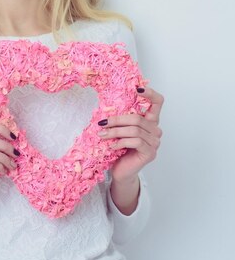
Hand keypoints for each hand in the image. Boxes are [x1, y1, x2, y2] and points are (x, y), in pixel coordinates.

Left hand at [98, 87, 163, 213]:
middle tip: (102, 123)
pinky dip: (120, 142)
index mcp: (150, 121)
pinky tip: (112, 146)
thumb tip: (107, 106)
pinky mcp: (150, 153)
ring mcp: (155, 142)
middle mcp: (155, 130)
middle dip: (117, 120)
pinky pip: (135, 141)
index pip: (157, 102)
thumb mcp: (120, 130)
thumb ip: (121, 119)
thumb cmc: (120, 149)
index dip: (150, 93)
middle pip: (138, 118)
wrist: (122, 171)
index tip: (136, 88)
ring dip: (115, 132)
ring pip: (135, 130)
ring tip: (102, 134)